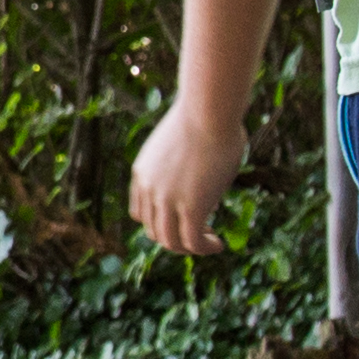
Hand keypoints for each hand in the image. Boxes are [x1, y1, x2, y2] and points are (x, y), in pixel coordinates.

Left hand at [130, 94, 242, 255]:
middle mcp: (149, 189)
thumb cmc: (206, 114)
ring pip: (171, 241)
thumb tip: (203, 157)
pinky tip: (218, 245)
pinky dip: (204, 248)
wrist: (209, 110)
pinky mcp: (190, 207)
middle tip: (200, 234)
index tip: (183, 220)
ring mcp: (167, 199)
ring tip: (210, 243)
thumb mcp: (185, 139)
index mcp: (142, 172)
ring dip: (190, 248)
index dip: (161, 222)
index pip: (141, 213)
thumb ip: (186, 157)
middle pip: (154, 230)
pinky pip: (193, 241)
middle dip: (176, 238)